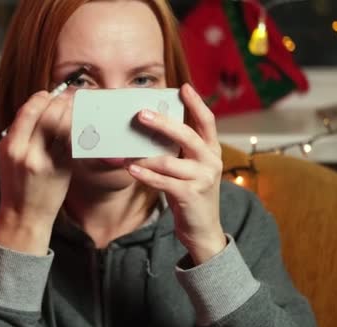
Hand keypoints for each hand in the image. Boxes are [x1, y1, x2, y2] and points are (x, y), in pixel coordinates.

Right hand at [0, 91, 72, 255]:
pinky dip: (79, 131)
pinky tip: (80, 128)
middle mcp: (27, 152)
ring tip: (75, 111)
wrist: (24, 215)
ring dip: (73, 114)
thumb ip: (21, 132)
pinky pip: (74, 142)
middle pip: (49, 113)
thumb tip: (40, 107)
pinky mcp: (63, 169)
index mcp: (10, 145)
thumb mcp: (9, 156)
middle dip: (61, 103)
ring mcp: (46, 161)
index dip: (42, 98)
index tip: (50, 95)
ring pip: (65, 125)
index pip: (29, 109)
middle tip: (68, 101)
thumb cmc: (17, 184)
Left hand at [126, 84, 225, 263]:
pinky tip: (131, 169)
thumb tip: (150, 131)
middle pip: (187, 135)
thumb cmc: (190, 193)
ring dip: (144, 157)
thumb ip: (179, 151)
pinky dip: (145, 175)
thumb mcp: (190, 169)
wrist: (203, 230)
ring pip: (169, 161)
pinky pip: (163, 181)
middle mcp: (210, 161)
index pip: (207, 121)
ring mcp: (202, 179)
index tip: (183, 87)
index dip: (196, 103)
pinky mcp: (190, 195)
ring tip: (125, 153)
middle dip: (162, 123)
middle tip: (140, 114)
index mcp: (211, 150)